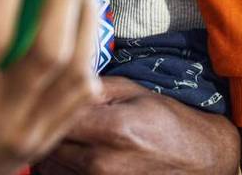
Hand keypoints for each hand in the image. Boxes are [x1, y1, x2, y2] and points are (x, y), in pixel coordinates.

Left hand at [34, 76, 239, 174]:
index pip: (55, 114)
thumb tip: (57, 76)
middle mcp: (102, 163)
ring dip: (48, 147)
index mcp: (112, 130)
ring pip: (48, 166)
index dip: (44, 100)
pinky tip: (67, 151)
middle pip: (47, 143)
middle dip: (43, 123)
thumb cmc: (168, 121)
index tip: (42, 89)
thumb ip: (92, 86)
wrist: (199, 159)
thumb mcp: (134, 91)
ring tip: (59, 130)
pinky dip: (57, 166)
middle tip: (44, 107)